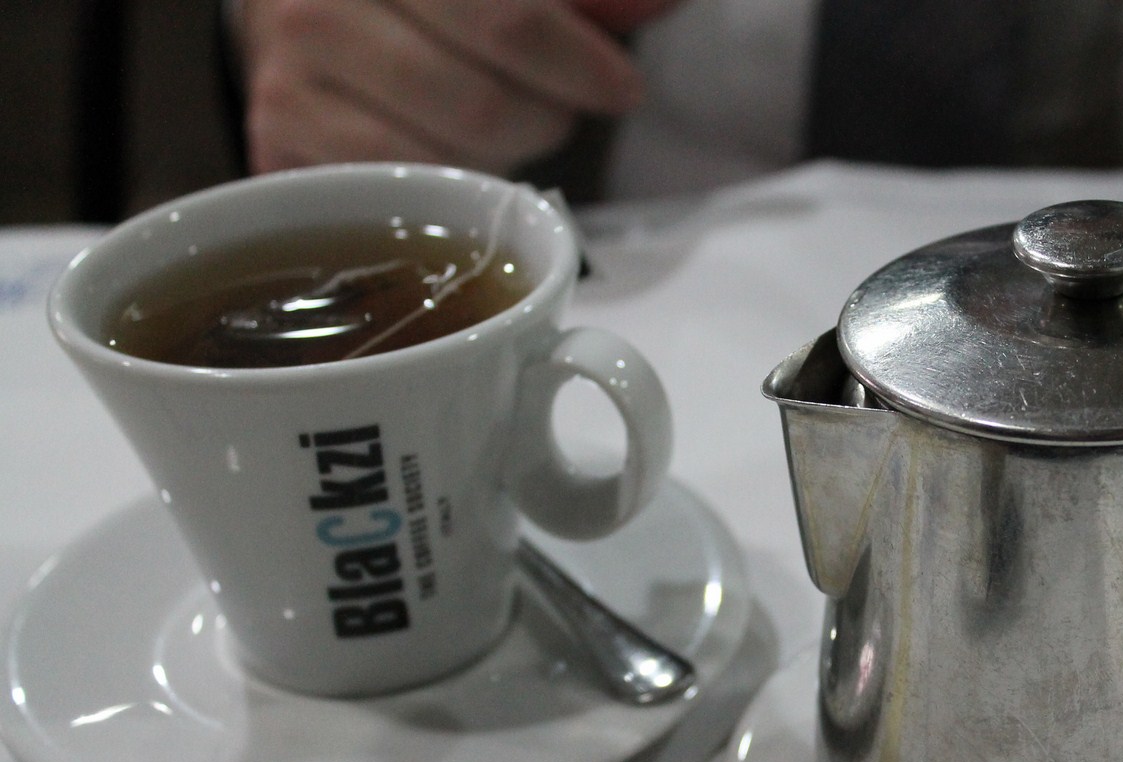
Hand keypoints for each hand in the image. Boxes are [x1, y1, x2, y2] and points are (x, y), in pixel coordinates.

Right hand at [237, 0, 673, 174]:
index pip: (507, 17)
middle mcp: (322, 2)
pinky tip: (454, 161)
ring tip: (501, 127)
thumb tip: (659, 6)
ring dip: (500, 162)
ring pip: (445, 160)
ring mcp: (289, 71)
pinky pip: (397, 194)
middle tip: (553, 110)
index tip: (622, 91)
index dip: (579, 65)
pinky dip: (446, 190)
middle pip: (483, 106)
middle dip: (543, 119)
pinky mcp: (277, 136)